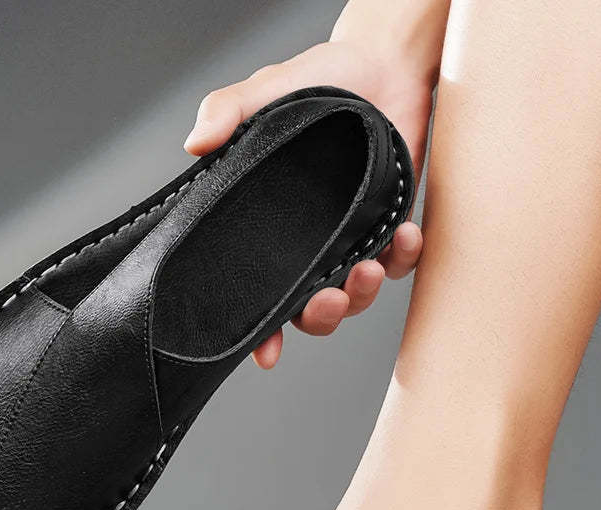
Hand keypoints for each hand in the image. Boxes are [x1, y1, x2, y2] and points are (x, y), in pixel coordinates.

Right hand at [184, 40, 432, 367]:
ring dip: (362, 295)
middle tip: (326, 302)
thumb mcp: (263, 95)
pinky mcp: (390, 226)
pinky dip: (405, 258)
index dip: (263, 330)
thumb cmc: (316, 82)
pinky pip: (401, 261)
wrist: (378, 64)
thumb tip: (196, 145)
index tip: (267, 353)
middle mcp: (312, 245)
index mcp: (274, 230)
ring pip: (356, 296)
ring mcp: (351, 239)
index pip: (262, 293)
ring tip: (366, 269)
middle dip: (321, 318)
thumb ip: (227, 113)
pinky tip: (403, 235)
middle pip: (312, 310)